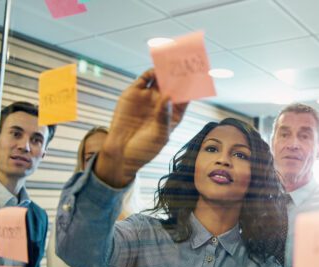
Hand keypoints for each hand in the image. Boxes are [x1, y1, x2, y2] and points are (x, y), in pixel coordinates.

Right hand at [96, 69, 187, 186]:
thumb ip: (164, 116)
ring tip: (172, 63)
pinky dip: (151, 72)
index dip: (191, 87)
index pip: (185, 97)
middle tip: (186, 64)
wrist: (121, 152)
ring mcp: (148, 98)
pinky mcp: (134, 94)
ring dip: (166, 71)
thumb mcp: (160, 135)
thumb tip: (168, 96)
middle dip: (179, 75)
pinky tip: (157, 70)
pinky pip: (144, 79)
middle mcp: (162, 104)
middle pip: (174, 85)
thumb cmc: (145, 148)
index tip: (198, 78)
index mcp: (173, 115)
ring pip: (160, 79)